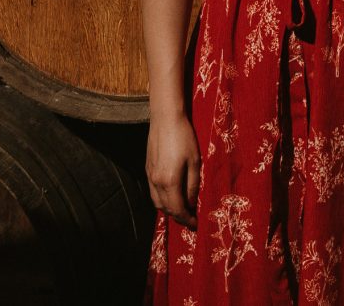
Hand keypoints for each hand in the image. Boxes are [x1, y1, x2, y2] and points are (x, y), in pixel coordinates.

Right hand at [147, 111, 200, 227]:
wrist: (165, 118)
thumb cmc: (184, 137)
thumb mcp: (195, 161)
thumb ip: (193, 185)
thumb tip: (191, 203)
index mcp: (170, 181)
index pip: (178, 209)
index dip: (187, 220)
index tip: (195, 225)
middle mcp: (156, 182)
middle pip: (166, 208)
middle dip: (178, 217)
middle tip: (190, 220)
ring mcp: (150, 176)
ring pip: (157, 202)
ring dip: (169, 210)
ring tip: (182, 210)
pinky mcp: (148, 169)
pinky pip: (153, 192)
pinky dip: (162, 200)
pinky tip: (171, 196)